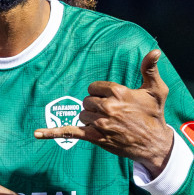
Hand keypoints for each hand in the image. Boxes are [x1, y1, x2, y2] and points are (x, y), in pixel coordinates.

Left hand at [33, 49, 174, 176]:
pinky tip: (37, 133)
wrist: (153, 143)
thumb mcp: (157, 90)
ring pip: (82, 114)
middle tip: (114, 113)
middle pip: (87, 100)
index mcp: (118, 92)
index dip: (101, 93)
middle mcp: (107, 107)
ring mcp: (99, 123)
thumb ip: (150, 69)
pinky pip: (69, 132)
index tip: (114, 99)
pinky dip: (52, 132)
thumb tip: (154, 51)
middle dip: (97, 106)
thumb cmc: (154, 115)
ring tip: (110, 123)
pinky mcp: (94, 137)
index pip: (94, 87)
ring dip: (92, 118)